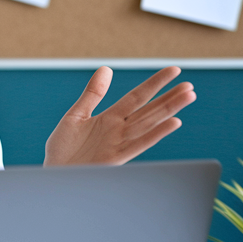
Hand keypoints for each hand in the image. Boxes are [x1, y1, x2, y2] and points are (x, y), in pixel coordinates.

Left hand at [44, 67, 195, 165]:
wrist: (52, 173)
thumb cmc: (63, 148)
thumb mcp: (76, 115)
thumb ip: (92, 94)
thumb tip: (106, 69)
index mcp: (110, 118)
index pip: (138, 97)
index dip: (155, 83)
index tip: (174, 70)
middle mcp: (119, 130)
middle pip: (149, 110)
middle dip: (170, 98)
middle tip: (190, 86)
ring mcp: (119, 143)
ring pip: (149, 124)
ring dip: (169, 110)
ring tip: (188, 96)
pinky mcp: (115, 158)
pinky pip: (139, 144)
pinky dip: (156, 134)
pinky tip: (173, 123)